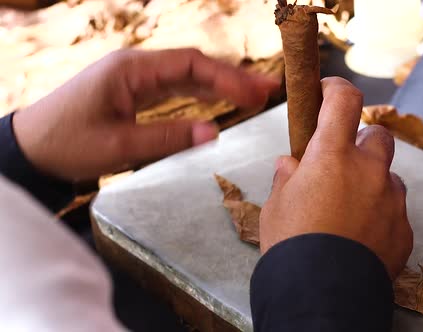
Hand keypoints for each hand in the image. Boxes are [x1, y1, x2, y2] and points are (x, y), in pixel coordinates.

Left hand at [13, 48, 279, 180]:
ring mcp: (136, 78)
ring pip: (188, 75)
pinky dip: (201, 94)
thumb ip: (169, 139)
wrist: (31, 147)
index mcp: (131, 70)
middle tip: (269, 89)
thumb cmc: (68, 144)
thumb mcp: (119, 146)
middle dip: (233, 77)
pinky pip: (175, 88)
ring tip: (255, 94)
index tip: (257, 92)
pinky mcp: (134, 92)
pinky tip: (221, 100)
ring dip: (221, 84)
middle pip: (195, 65)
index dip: (228, 77)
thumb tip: (215, 134)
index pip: (191, 65)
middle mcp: (136, 67)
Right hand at [260, 77, 412, 279]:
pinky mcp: (404, 228)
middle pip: (377, 135)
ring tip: (350, 209)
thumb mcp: (275, 208)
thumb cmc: (291, 248)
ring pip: (388, 176)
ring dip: (372, 182)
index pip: (343, 100)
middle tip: (342, 163)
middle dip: (361, 142)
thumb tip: (290, 165)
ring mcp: (391, 199)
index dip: (336, 89)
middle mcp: (368, 170)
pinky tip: (362, 236)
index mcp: (332, 156)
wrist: (320, 296)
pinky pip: (395, 210)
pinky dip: (381, 215)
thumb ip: (286, 179)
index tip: (328, 93)